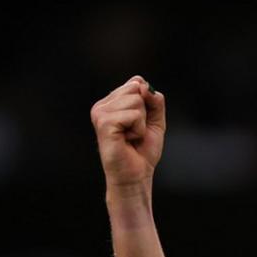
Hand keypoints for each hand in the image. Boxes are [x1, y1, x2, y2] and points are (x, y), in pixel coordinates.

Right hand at [91, 75, 165, 190]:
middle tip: (136, 131)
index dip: (148, 103)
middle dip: (145, 113)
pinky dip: (138, 130)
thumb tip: (143, 85)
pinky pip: (134, 115)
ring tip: (131, 136)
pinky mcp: (104, 123)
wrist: (136, 174)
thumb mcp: (155, 120)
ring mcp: (100, 113)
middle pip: (137, 89)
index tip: (141, 122)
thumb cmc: (143, 149)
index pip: (137, 82)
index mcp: (112, 101)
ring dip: (142, 123)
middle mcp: (103, 105)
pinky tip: (128, 140)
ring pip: (136, 101)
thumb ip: (154, 100)